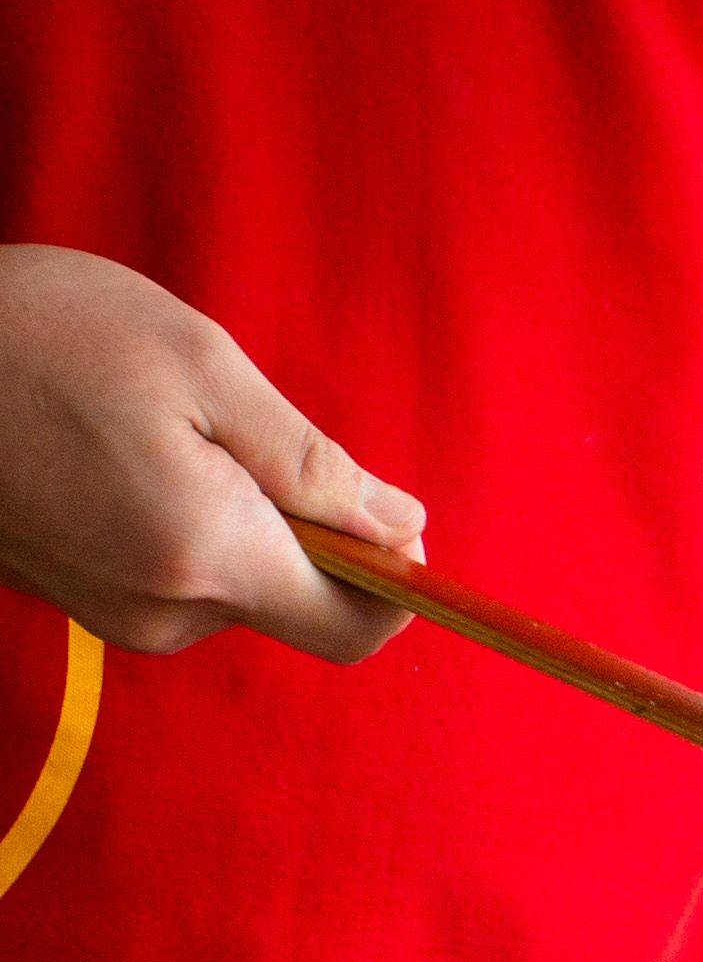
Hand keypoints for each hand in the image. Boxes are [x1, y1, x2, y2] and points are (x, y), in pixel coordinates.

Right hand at [0, 245, 423, 661]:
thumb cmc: (38, 332)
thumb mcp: (202, 366)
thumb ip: (315, 466)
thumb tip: (405, 531)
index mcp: (205, 556)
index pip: (352, 629)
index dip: (397, 582)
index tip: (390, 513)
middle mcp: (158, 612)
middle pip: (294, 604)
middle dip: (306, 530)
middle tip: (240, 431)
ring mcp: (104, 613)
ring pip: (231, 586)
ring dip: (235, 516)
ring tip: (158, 427)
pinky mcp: (68, 596)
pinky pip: (168, 575)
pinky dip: (180, 520)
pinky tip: (118, 448)